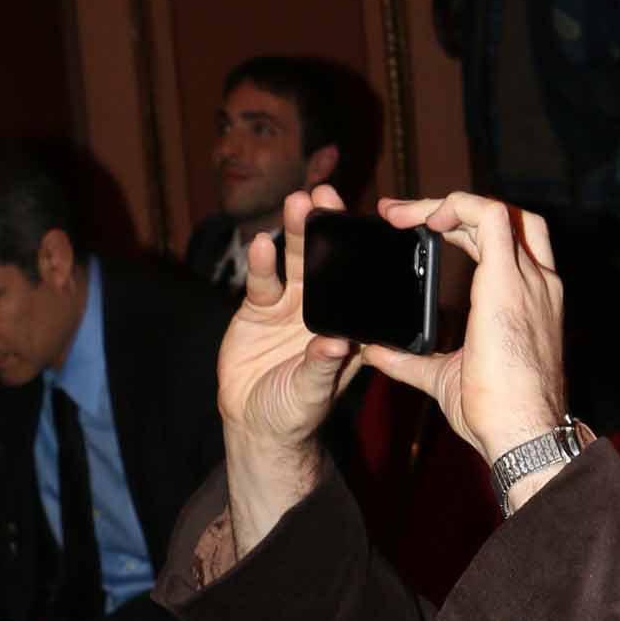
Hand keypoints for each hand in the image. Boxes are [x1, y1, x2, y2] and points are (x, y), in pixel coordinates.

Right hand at [219, 185, 357, 547]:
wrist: (254, 422)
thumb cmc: (295, 413)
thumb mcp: (310, 393)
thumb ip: (321, 367)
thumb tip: (335, 343)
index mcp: (348, 326)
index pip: (359, 284)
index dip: (361, 255)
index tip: (365, 228)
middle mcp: (323, 307)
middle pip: (327, 261)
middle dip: (327, 228)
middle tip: (326, 197)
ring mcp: (291, 303)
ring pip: (296, 261)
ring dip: (296, 233)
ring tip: (297, 204)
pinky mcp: (259, 305)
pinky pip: (262, 278)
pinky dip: (261, 261)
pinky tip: (261, 242)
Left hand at [364, 191, 564, 483]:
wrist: (521, 435)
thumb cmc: (495, 415)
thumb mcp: (443, 377)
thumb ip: (410, 359)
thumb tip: (374, 351)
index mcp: (528, 302)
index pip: (504, 243)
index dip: (461, 225)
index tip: (416, 228)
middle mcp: (537, 283)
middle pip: (503, 218)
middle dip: (449, 207)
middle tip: (400, 216)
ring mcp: (529, 279)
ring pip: (496, 210)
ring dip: (446, 202)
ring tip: (404, 214)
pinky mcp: (509, 283)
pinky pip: (489, 217)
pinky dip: (457, 205)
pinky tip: (427, 218)